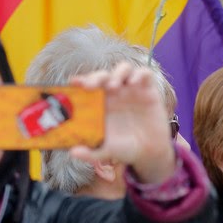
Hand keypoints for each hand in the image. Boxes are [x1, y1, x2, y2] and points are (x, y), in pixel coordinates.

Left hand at [65, 63, 175, 185]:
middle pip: (103, 75)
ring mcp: (132, 90)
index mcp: (101, 103)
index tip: (74, 83)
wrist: (149, 153)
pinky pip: (145, 74)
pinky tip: (134, 83)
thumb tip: (73, 152)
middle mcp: (115, 93)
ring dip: (117, 73)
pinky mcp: (148, 90)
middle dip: (96, 76)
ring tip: (114, 86)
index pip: (89, 85)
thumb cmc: (125, 148)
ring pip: (123, 69)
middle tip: (92, 86)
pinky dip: (139, 74)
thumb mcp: (106, 151)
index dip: (81, 81)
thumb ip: (90, 153)